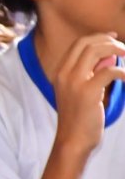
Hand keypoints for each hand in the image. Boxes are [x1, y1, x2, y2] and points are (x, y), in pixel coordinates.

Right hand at [52, 33, 124, 155]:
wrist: (73, 140)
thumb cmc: (80, 118)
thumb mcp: (84, 92)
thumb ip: (93, 72)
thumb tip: (111, 56)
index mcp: (61, 73)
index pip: (78, 44)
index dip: (98, 37)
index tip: (113, 39)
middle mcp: (64, 74)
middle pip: (87, 44)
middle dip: (109, 41)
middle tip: (124, 49)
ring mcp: (74, 82)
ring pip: (96, 52)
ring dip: (117, 50)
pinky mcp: (87, 92)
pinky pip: (109, 71)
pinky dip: (123, 71)